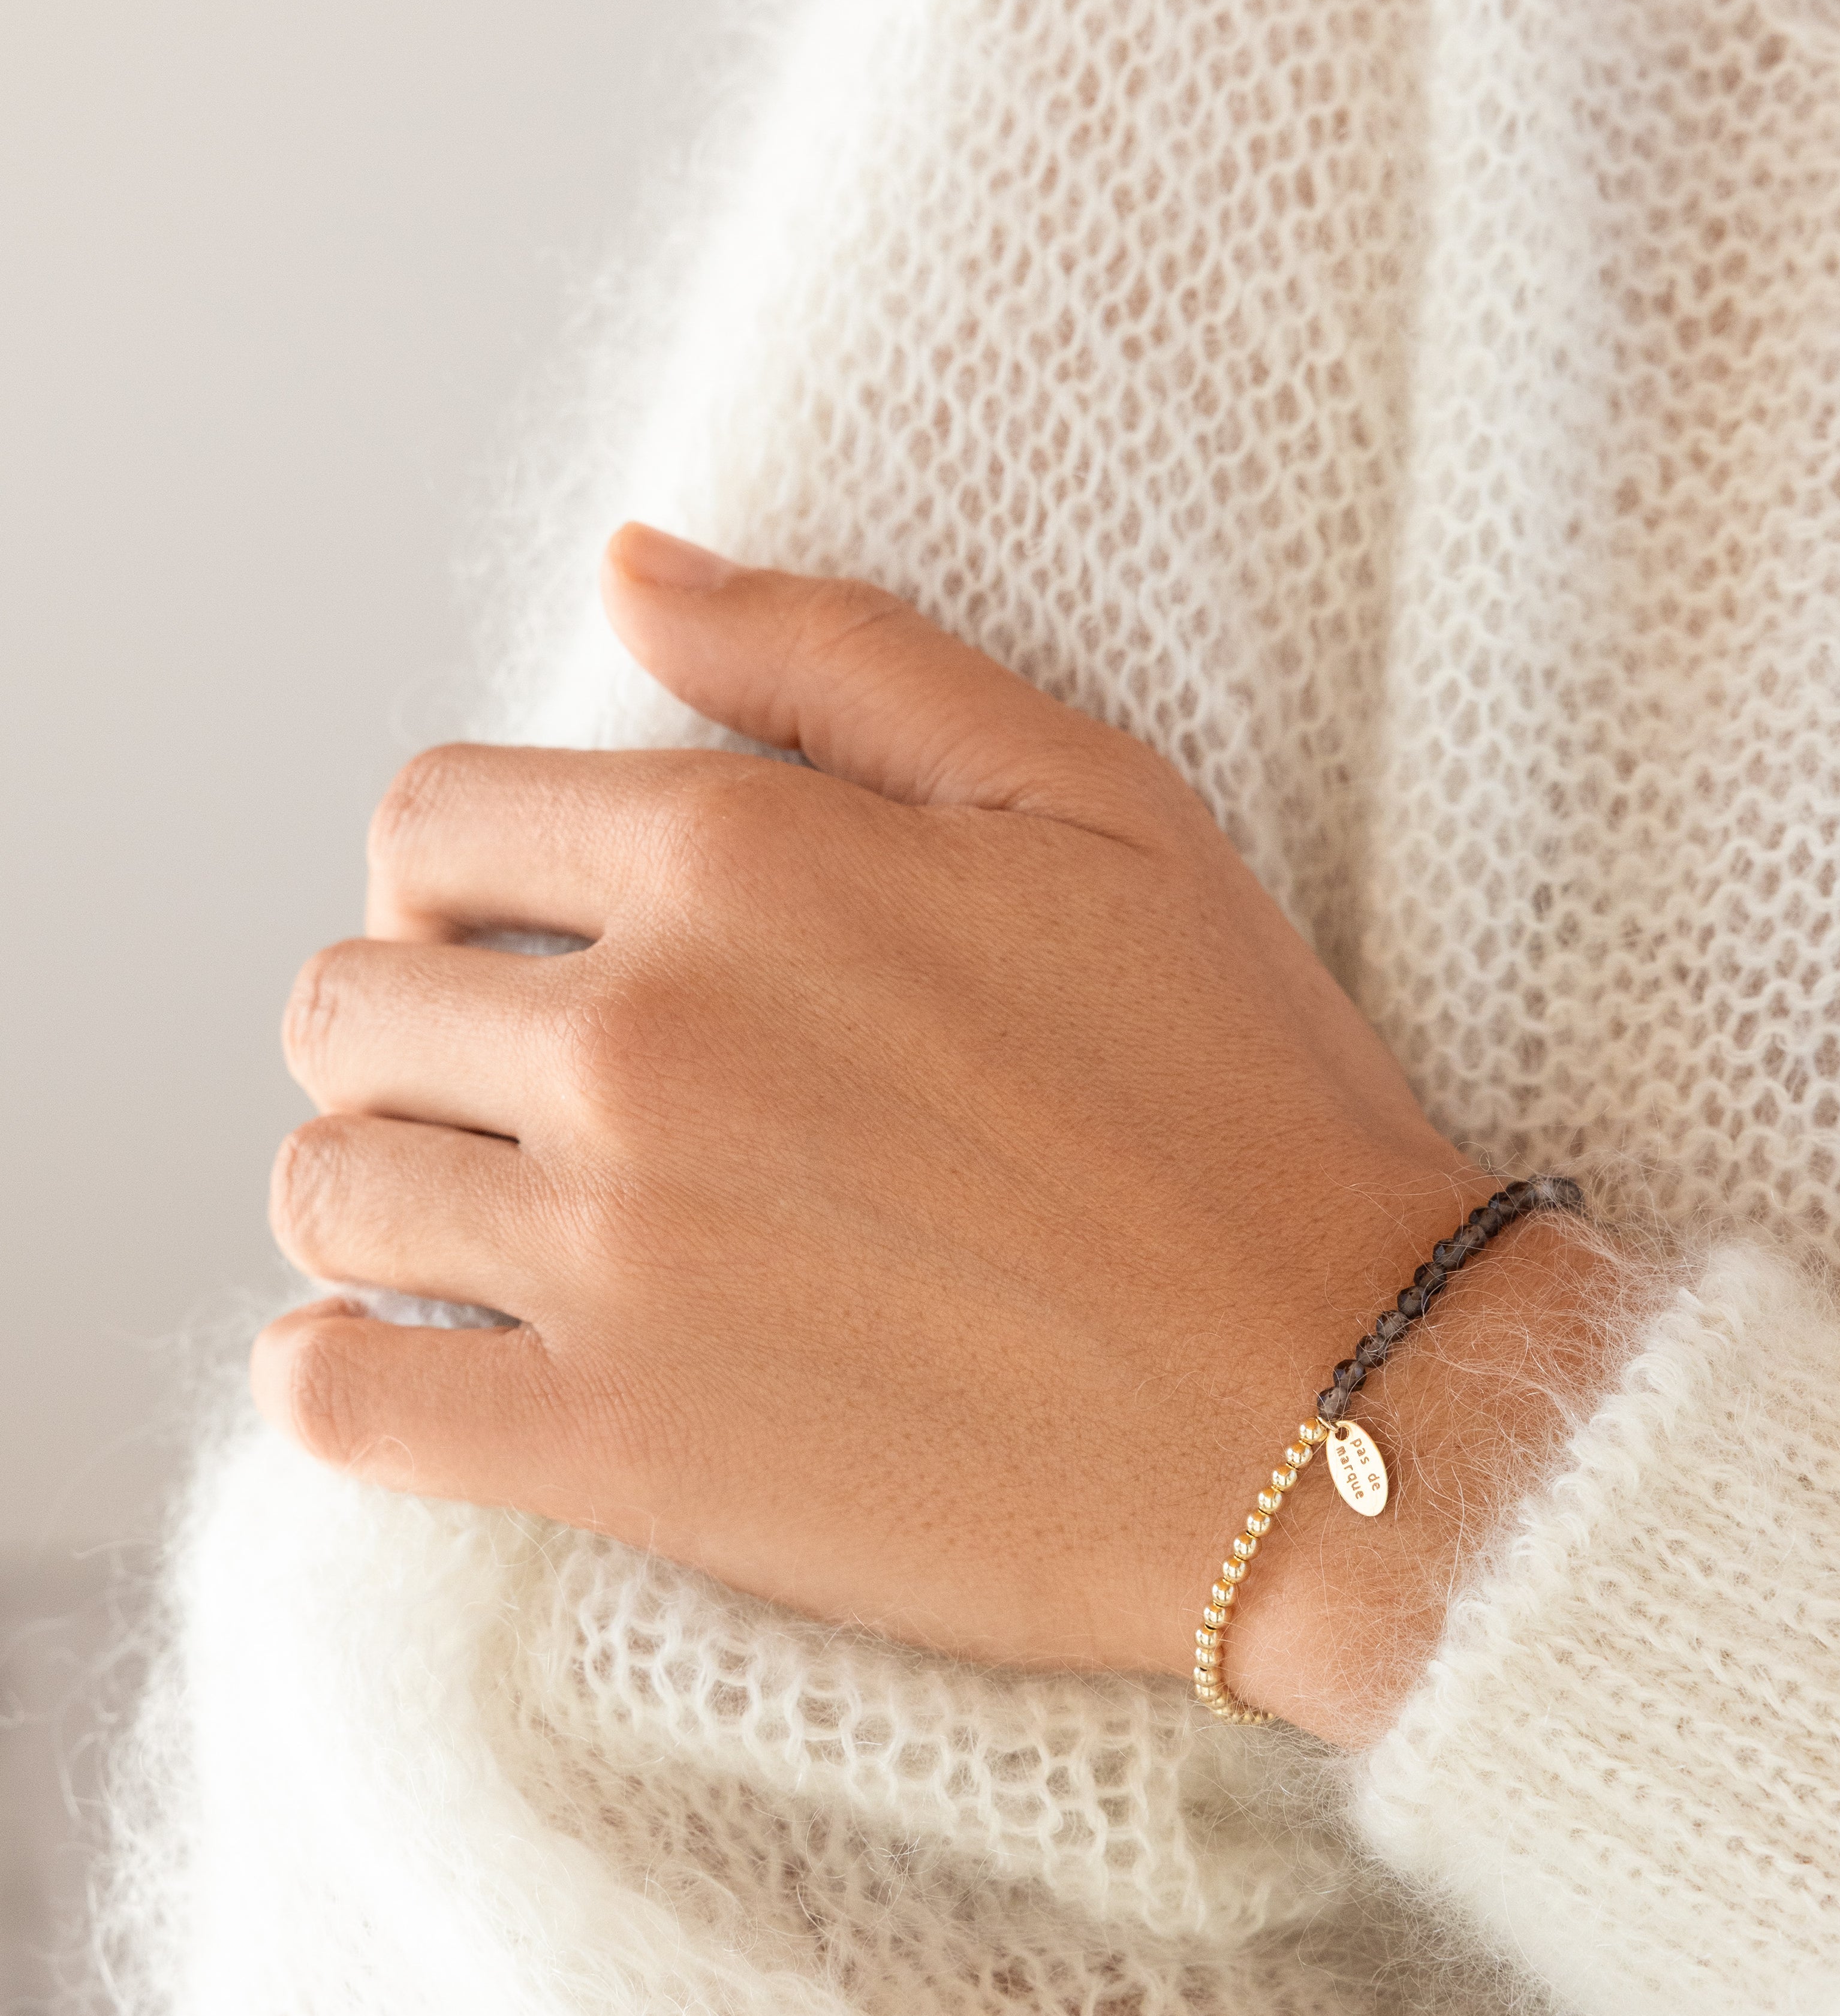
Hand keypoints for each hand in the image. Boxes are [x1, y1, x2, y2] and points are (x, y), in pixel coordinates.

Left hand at [254, 530, 1610, 1742]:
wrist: (1339, 1400)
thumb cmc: (1238, 1095)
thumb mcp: (1094, 799)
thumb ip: (840, 655)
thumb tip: (627, 562)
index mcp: (741, 859)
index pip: (430, 820)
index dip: (450, 880)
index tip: (519, 947)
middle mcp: (644, 1042)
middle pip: (346, 1006)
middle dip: (404, 1035)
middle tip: (511, 1097)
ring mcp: (617, 1255)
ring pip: (324, 1190)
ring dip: (372, 1197)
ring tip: (476, 1228)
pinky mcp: (619, 1453)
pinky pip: (333, 1404)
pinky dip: (330, 1383)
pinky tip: (410, 1369)